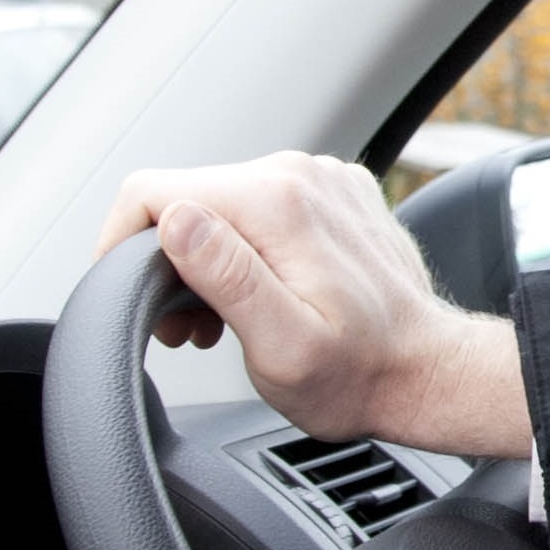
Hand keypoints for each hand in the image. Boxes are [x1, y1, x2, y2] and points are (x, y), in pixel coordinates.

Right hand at [92, 153, 534, 457]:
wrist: (429, 372)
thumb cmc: (358, 376)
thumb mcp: (281, 348)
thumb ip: (227, 278)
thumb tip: (176, 220)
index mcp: (275, 203)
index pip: (153, 192)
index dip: (120, 243)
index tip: (130, 295)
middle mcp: (296, 173)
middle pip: (185, 196)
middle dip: (166, 260)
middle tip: (187, 329)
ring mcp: (318, 178)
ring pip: (220, 202)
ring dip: (205, 259)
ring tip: (222, 321)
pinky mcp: (330, 193)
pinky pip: (261, 206)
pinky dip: (245, 250)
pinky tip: (261, 296)